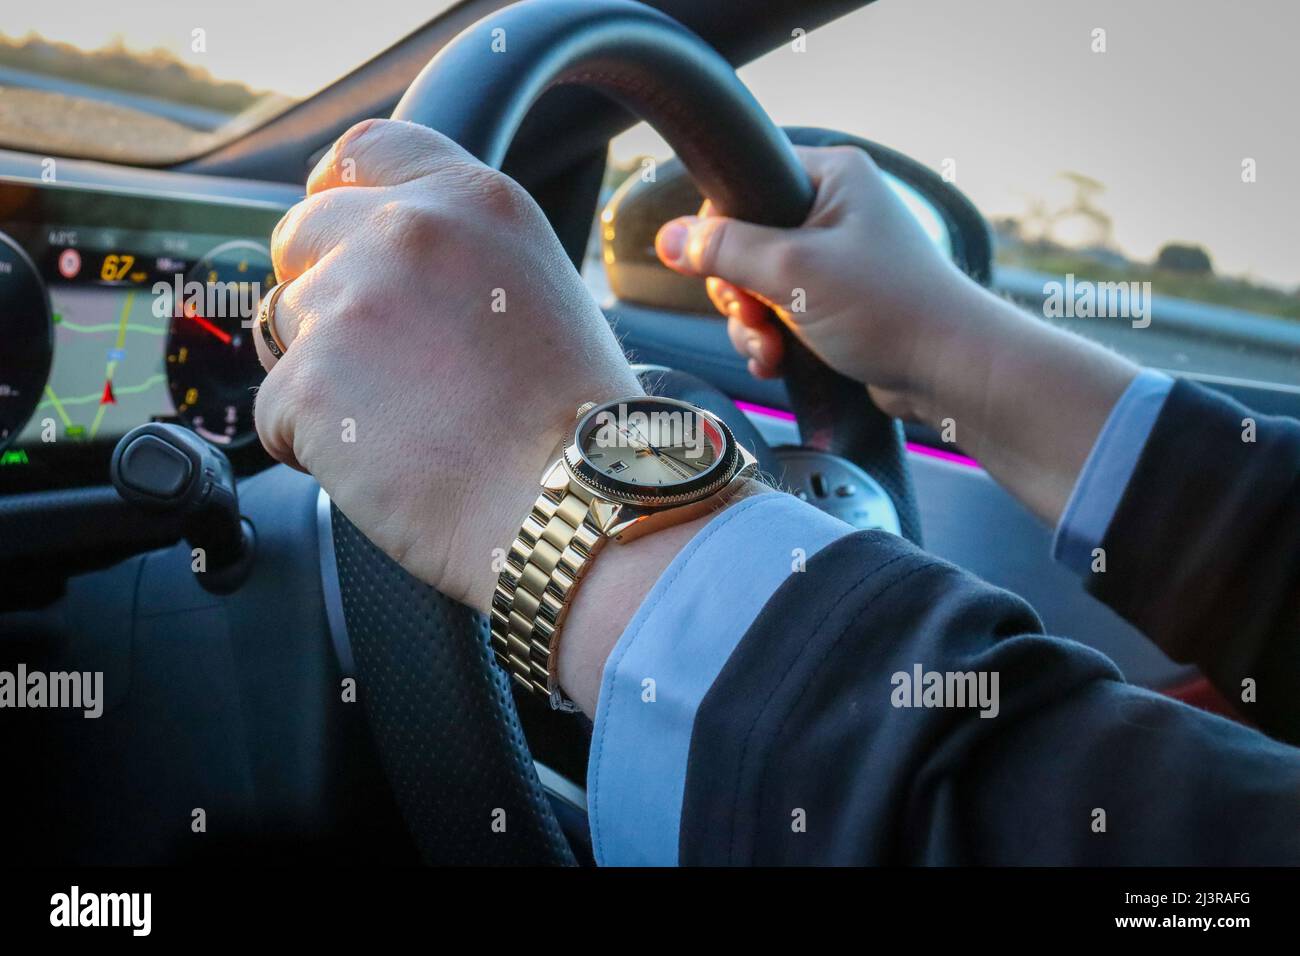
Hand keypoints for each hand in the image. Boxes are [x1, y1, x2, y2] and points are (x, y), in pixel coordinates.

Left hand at [254, 119, 639, 610]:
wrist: (580, 508)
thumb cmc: (578, 423)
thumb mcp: (538, 288)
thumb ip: (457, 253)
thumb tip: (379, 260)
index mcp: (473, 201)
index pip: (365, 152)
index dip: (337, 193)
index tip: (332, 230)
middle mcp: (408, 232)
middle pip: (303, 234)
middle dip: (320, 292)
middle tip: (378, 360)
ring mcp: (353, 303)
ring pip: (283, 325)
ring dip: (321, 373)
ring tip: (403, 424)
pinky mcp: (311, 384)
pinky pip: (275, 410)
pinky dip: (312, 444)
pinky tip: (387, 465)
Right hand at [654, 145, 975, 422]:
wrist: (947, 369)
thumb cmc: (888, 307)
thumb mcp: (792, 270)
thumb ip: (723, 251)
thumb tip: (668, 238)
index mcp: (832, 177)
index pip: (744, 185)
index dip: (719, 232)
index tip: (718, 270)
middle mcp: (834, 212)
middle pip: (743, 243)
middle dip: (737, 293)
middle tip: (753, 315)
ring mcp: (835, 262)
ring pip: (757, 287)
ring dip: (751, 326)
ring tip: (770, 349)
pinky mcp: (836, 305)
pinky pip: (780, 316)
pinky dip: (771, 341)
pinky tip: (777, 362)